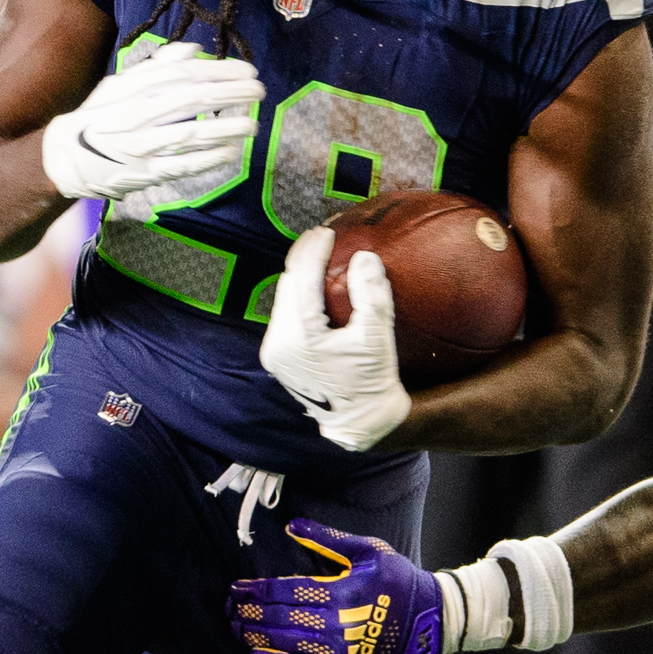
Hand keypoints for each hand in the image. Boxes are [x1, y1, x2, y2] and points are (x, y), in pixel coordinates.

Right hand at [38, 40, 261, 217]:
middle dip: (230, 94)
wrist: (65, 159)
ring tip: (252, 124)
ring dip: (225, 129)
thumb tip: (192, 50)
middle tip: (258, 91)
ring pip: (191, 134)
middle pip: (192, 100)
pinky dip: (208, 160)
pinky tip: (231, 153)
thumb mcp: (119, 84)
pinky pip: (183, 166)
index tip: (246, 70)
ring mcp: (142, 147)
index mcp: (132, 89)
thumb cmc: (98, 118)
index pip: (183, 74)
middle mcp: (138, 115)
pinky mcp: (146, 174)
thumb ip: (156, 67)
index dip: (219, 71)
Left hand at [227, 518, 441, 653]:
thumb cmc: (398, 580)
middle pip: (280, 616)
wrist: (430, 620)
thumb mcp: (368, 550)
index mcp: (340, 590)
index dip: (257, 590)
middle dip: (249, 611)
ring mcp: (338, 647)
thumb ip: (327, 540)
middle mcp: (335, 621)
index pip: (287, 590)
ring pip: (286, 641)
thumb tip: (291, 526)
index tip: (235, 587)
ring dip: (256, 635)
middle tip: (226, 607)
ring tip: (235, 627)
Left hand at [259, 227, 410, 450]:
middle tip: (321, 235)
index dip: (313, 251)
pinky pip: (285, 315)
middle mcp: (278, 344)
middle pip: (286, 285)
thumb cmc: (372, 382)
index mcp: (300, 337)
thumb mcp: (377, 339)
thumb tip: (364, 258)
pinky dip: (298, 295)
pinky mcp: (278, 358)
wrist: (360, 422)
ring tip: (316, 253)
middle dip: (303, 257)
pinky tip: (313, 285)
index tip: (327, 231)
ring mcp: (275, 352)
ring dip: (298, 275)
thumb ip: (371, 297)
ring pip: (283, 299)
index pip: (301, 280)